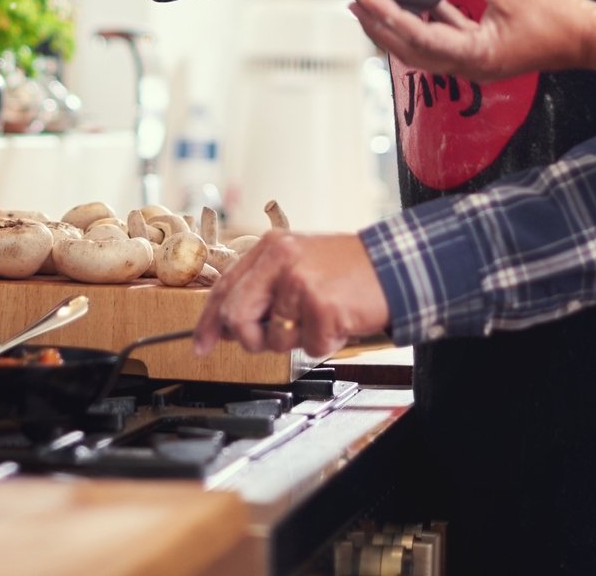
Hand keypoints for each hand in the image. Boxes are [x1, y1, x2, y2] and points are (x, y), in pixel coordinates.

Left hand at [194, 231, 389, 358]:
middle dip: (250, 338)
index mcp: (271, 247)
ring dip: (298, 340)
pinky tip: (339, 321)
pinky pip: (309, 347)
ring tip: (321, 317)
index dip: (209, 321)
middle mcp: (281, 260)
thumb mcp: (299, 262)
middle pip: (237, 315)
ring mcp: (300, 282)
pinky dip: (325, 344)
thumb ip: (264, 287)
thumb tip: (231, 324)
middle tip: (270, 339)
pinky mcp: (322, 306)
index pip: (225, 287)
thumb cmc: (348, 269)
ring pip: (274, 338)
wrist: (395, 265)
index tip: (201, 344)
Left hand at [348, 0, 595, 80]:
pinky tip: (421, 3)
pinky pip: (449, 39)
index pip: (419, 37)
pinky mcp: (487, 52)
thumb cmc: (560, 22)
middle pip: (413, 50)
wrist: (592, 41)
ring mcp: (478, 62)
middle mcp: (471, 66)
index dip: (389, 17)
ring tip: (376, 7)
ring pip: (427, 47)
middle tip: (356, 5)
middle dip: (382, 29)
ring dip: (401, 28)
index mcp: (476, 56)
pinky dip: (430, 23)